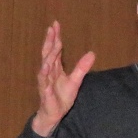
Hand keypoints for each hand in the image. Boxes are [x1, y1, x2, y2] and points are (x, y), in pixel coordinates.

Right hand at [31, 21, 94, 136]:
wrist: (53, 113)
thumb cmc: (61, 96)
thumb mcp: (75, 81)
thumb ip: (82, 67)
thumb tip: (92, 53)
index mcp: (54, 68)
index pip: (54, 50)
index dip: (55, 37)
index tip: (56, 24)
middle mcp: (48, 73)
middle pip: (48, 54)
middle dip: (50, 41)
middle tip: (52, 29)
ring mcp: (45, 83)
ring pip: (45, 68)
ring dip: (48, 57)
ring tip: (52, 46)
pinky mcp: (46, 94)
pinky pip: (45, 85)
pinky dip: (45, 78)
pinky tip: (46, 70)